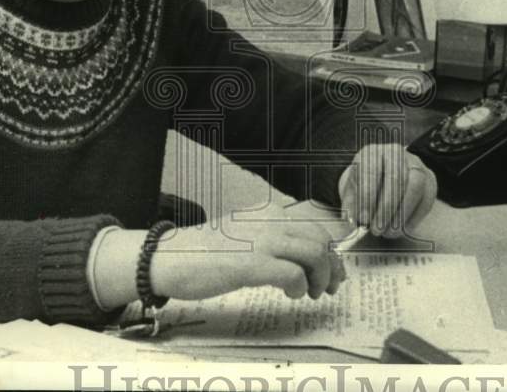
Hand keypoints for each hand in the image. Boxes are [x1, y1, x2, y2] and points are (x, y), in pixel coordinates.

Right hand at [148, 215, 346, 301]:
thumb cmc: (207, 251)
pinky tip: (291, 294)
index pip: (314, 228)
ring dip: (320, 279)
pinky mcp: (253, 264)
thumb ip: (274, 239)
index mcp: (270, 212)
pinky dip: (299, 287)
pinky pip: (294, 275)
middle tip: (330, 287)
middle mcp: (270, 220)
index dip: (330, 252)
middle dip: (332, 267)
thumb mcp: (247, 233)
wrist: (172, 257)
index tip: (334, 271)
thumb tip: (305, 258)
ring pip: (314, 256)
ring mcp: (262, 240)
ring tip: (312, 293)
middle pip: (320, 241)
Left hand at [337, 143, 436, 237]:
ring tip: (390, 232)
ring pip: (415, 185)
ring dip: (402, 213)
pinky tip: (403, 228)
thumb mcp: (352, 191)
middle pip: (395, 177)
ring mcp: (414, 163)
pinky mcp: (429, 178)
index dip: (367, 197)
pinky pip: (426, 197)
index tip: (363, 220)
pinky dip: (415, 217)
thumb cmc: (365, 184)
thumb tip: (350, 222)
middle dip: (386, 208)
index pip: (370, 171)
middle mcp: (394, 153)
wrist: (384, 174)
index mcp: (371, 152)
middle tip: (377, 230)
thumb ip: (350, 206)